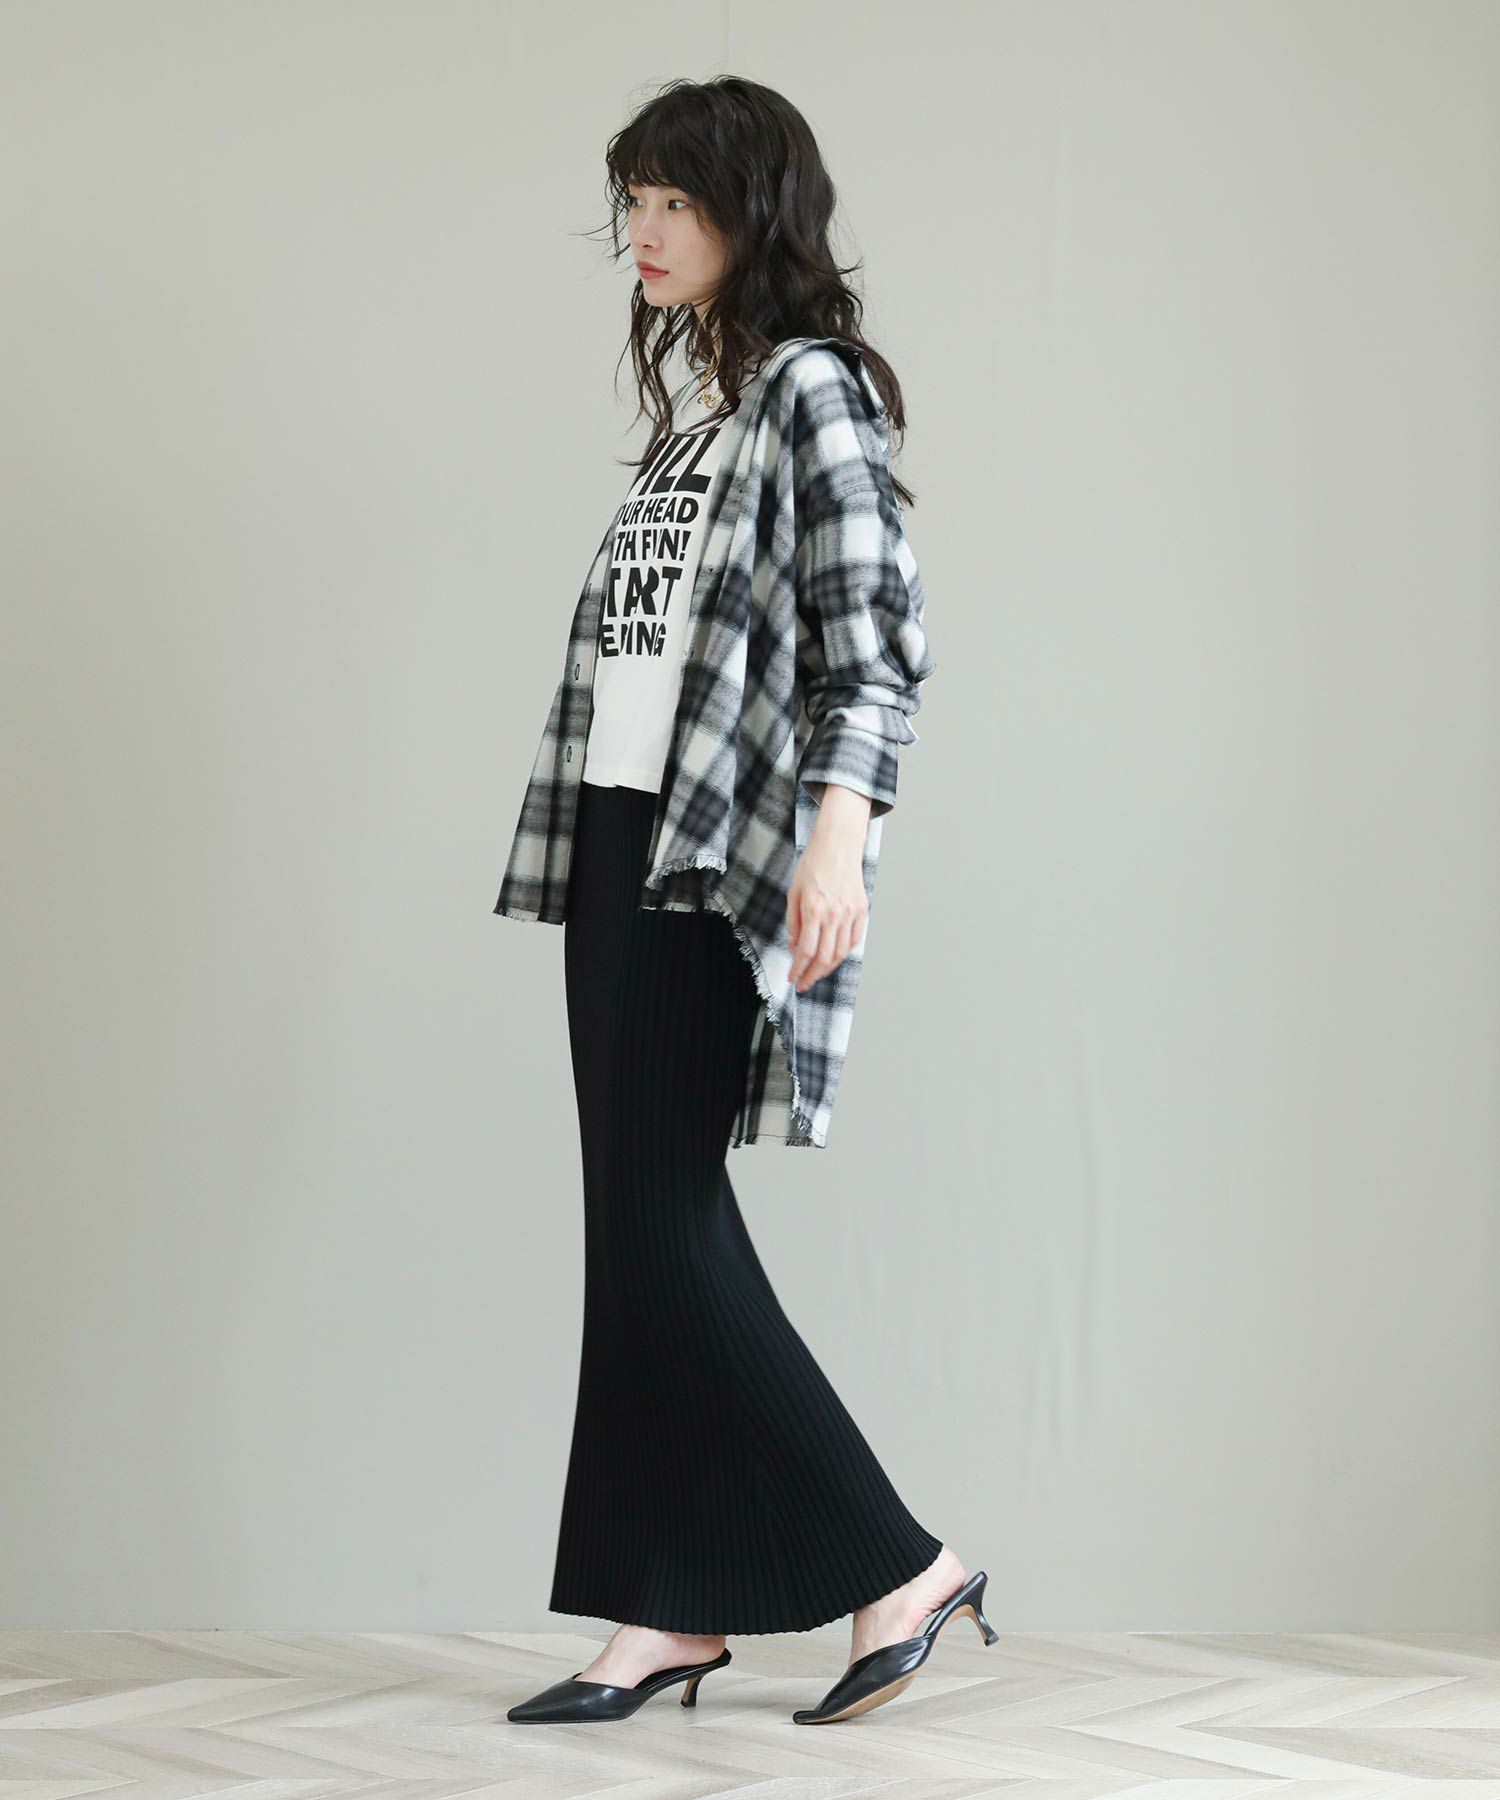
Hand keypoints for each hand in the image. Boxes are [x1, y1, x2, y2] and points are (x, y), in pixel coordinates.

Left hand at [787, 784, 871, 992]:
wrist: (838, 846)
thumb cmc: (813, 865)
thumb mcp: (794, 892)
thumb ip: (793, 921)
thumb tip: (794, 946)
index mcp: (813, 910)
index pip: (805, 951)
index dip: (798, 969)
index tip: (793, 979)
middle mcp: (833, 915)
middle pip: (823, 957)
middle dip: (812, 975)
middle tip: (804, 983)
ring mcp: (850, 913)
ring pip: (840, 952)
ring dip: (828, 967)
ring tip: (817, 973)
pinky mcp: (861, 910)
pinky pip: (854, 939)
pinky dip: (844, 952)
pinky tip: (835, 956)